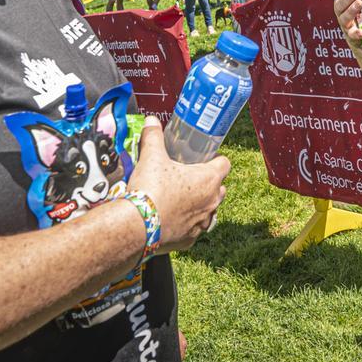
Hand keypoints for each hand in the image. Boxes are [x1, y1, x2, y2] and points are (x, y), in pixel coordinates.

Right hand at [128, 117, 229, 251]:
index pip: (224, 163)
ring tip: (179, 199)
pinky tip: (171, 218)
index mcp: (208, 179)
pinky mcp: (190, 240)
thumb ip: (153, 137)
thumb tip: (151, 121)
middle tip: (188, 177)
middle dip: (208, 182)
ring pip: (209, 210)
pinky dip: (186, 224)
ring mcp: (202, 223)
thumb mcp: (152, 157)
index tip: (203, 158)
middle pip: (219, 188)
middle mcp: (211, 202)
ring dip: (199, 204)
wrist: (137, 226)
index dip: (215, 159)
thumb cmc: (150, 189)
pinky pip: (194, 229)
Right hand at [334, 0, 361, 47]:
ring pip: (344, 17)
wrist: (361, 38)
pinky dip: (356, 33)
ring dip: (351, 9)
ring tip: (360, 3)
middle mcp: (341, 12)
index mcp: (343, 0)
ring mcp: (345, 24)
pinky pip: (351, 35)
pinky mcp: (351, 36)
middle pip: (340, 2)